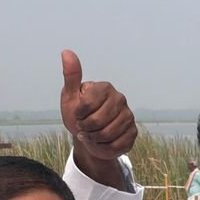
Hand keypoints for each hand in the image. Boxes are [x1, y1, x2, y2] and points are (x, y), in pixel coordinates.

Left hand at [60, 49, 137, 163]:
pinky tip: (101, 142)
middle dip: (85, 129)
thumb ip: (71, 76)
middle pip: (97, 122)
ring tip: (91, 134)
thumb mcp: (70, 97)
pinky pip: (116, 145)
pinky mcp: (133, 132)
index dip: (78, 115)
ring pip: (107, 134)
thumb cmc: (78, 113)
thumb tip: (66, 52)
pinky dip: (104, 147)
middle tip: (83, 127)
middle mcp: (120, 99)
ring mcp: (129, 115)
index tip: (77, 114)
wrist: (88, 135)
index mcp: (105, 88)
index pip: (86, 105)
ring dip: (94, 139)